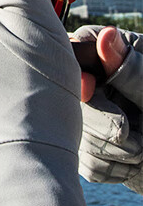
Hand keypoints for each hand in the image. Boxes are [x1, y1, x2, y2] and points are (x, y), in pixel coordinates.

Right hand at [71, 24, 142, 192]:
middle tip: (130, 131)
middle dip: (104, 123)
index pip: (77, 51)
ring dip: (117, 152)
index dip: (77, 72)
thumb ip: (131, 70)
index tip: (93, 85)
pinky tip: (134, 164)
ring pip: (80, 136)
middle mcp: (97, 83)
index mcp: (114, 56)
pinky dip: (114, 169)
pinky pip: (88, 163)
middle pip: (71, 100)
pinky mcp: (92, 148)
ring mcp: (91, 116)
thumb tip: (107, 36)